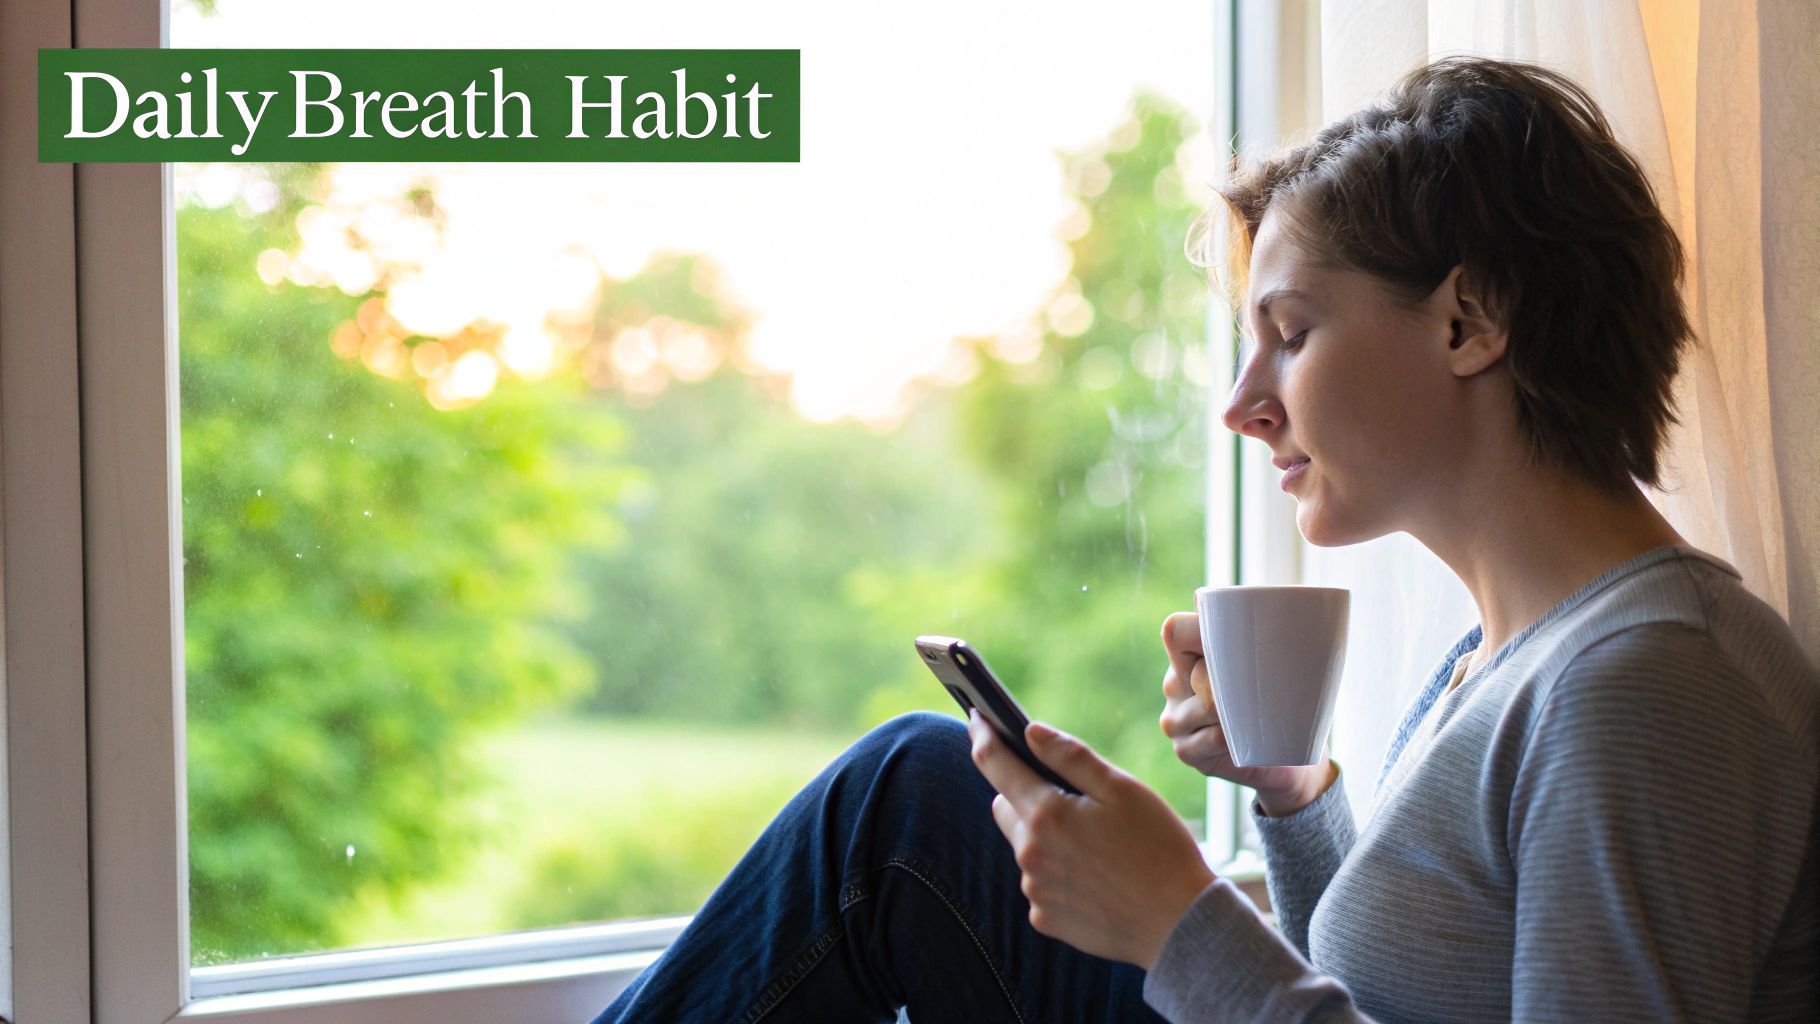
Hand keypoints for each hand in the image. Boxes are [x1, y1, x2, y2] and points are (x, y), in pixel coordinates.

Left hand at [966, 710, 1213, 969]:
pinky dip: (1056, 874)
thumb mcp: (1122, 789)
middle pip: (1007, 807)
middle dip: (1026, 794)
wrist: (1179, 923)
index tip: (978, 719)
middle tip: (1071, 798)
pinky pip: (1040, 883)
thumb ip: (1070, 757)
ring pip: (1025, 847)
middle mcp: (1030, 854)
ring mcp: (1035, 890)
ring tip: (1095, 845)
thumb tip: (1030, 731)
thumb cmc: (1158, 848)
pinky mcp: (1045, 918)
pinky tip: (1094, 878)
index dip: (984, 736)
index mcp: (1046, 814)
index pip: (995, 764)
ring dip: (1044, 837)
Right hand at [1159, 612, 1334, 815]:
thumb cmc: (1281, 700)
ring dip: (1238, 713)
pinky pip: (1212, 737)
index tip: (1236, 637)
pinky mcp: (1185, 750)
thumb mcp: (1274, 664)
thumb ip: (1263, 637)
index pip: (1175, 631)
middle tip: (1260, 689)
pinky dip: (1235, 738)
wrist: (1288, 756)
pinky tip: (1244, 739)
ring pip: (1205, 706)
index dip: (1197, 630)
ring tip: (1255, 718)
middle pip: (1196, 671)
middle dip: (1233, 680)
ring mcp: (1175, 719)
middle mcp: (1175, 683)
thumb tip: (1282, 600)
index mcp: (1188, 655)